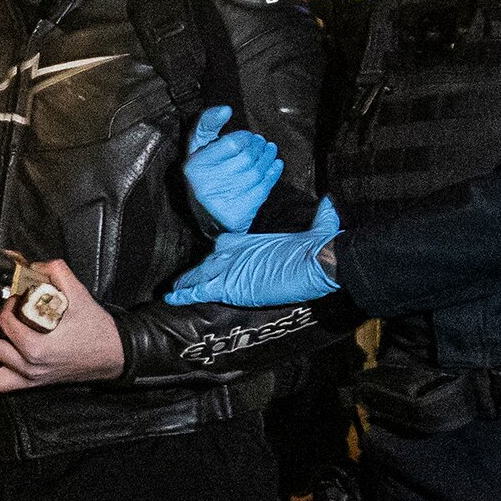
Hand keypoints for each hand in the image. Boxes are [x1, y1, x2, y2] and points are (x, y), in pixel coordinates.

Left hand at [0, 261, 125, 393]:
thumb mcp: (79, 295)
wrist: (114, 355)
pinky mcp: (29, 385)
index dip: (4, 305)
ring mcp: (28, 379)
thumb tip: (31, 264)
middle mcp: (29, 367)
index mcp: (39, 347)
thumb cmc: (97, 329)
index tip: (10, 295)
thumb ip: (55, 273)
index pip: (6, 322)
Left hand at [170, 198, 340, 307]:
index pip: (226, 243)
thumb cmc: (320, 247)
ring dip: (188, 282)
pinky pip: (199, 289)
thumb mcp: (322, 226)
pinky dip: (183, 294)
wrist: (317, 260)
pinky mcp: (229, 284)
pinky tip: (170, 298)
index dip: (219, 252)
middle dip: (201, 269)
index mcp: (255, 239)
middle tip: (187, 278)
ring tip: (174, 290)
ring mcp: (231, 266)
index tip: (214, 256)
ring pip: (201, 274)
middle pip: (210, 259)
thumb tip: (330, 202)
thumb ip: (323, 215)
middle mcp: (237, 250)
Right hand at [179, 105, 284, 234]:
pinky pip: (263, 189)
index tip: (248, 137)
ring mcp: (222, 201)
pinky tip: (275, 165)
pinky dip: (273, 174)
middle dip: (259, 147)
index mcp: (194, 166)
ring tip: (269, 151)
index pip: (232, 143)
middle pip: (246, 158)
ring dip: (268, 158)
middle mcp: (206, 185)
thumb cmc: (204, 173)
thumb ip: (207, 124)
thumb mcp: (197, 147)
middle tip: (262, 143)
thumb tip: (226, 109)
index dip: (245, 137)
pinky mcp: (237, 214)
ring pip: (256, 172)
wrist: (206, 219)